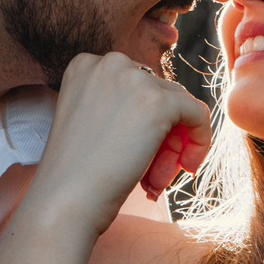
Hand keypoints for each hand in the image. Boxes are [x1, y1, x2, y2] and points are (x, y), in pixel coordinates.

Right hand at [23, 52, 210, 239]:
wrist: (63, 201)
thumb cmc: (74, 174)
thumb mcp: (91, 123)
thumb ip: (120, 106)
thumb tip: (165, 113)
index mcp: (85, 65)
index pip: (135, 86)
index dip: (142, 124)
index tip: (137, 156)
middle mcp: (108, 63)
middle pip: (157, 95)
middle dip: (160, 137)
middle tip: (152, 176)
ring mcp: (133, 79)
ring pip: (177, 106)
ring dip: (173, 146)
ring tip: (156, 182)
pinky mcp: (158, 101)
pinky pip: (197, 113)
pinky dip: (200, 139)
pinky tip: (188, 165)